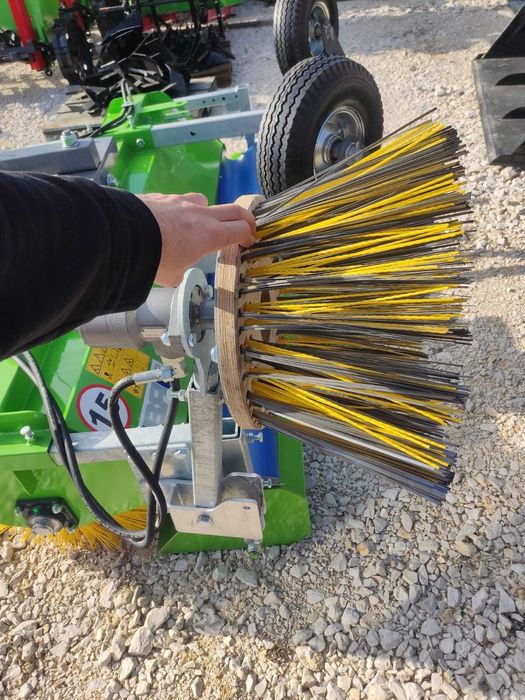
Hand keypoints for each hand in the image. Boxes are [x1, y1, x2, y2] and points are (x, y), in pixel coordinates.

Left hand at [138, 192, 255, 286]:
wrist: (125, 233)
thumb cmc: (155, 259)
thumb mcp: (171, 276)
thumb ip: (179, 274)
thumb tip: (177, 275)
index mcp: (211, 235)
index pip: (240, 230)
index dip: (248, 235)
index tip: (249, 241)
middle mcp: (201, 215)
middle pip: (233, 210)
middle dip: (244, 218)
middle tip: (246, 225)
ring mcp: (182, 202)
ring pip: (204, 201)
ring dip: (208, 211)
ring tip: (199, 223)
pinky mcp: (162, 196)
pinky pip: (178, 201)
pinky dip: (180, 210)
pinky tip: (166, 221)